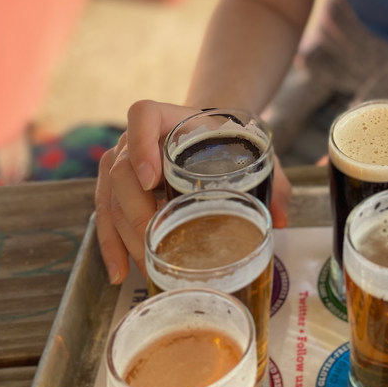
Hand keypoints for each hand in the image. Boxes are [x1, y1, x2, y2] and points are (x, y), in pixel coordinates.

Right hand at [95, 100, 292, 284]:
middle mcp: (136, 137)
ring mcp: (120, 161)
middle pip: (122, 169)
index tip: (151, 178)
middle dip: (136, 212)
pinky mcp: (114, 187)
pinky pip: (104, 214)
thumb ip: (274, 181)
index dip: (141, 143)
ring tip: (140, 270)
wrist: (207, 134)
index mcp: (169, 118)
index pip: (143, 114)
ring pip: (109, 197)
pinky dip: (111, 245)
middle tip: (155, 244)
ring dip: (122, 237)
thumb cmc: (229, 143)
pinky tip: (120, 272)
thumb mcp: (254, 153)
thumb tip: (283, 219)